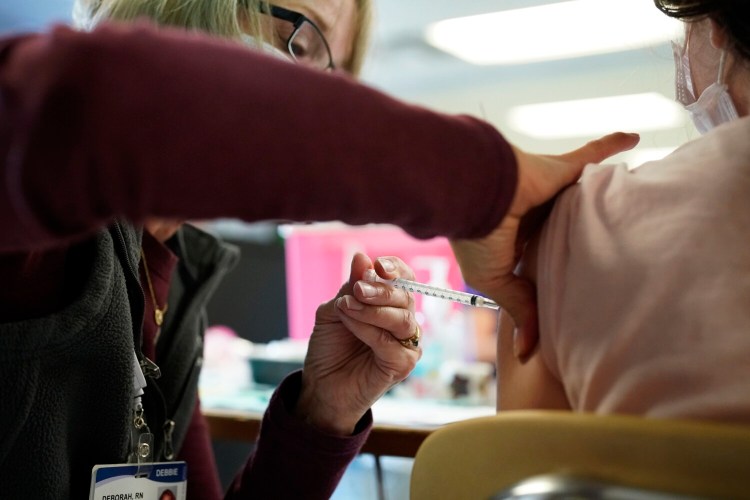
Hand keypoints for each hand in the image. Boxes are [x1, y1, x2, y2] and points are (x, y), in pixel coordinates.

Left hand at [296, 253, 419, 434]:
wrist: (321, 385)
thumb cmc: (330, 347)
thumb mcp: (335, 309)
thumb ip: (351, 287)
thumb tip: (361, 257)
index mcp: (391, 304)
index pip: (404, 279)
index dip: (395, 268)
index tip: (378, 265)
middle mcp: (403, 321)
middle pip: (405, 296)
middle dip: (380, 290)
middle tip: (357, 289)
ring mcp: (406, 344)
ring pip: (401, 318)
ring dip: (371, 310)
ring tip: (345, 307)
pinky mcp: (403, 365)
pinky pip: (390, 342)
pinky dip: (368, 329)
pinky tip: (349, 324)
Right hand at [450, 132, 639, 358]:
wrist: (474, 194)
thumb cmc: (478, 239)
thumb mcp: (496, 281)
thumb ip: (521, 309)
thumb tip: (529, 352)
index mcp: (517, 244)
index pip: (544, 260)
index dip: (558, 273)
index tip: (581, 294)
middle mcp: (536, 218)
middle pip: (569, 230)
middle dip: (587, 238)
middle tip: (618, 255)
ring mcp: (550, 193)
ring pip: (585, 197)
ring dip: (607, 197)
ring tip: (639, 207)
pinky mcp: (560, 170)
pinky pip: (592, 154)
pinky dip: (612, 143)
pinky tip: (635, 137)